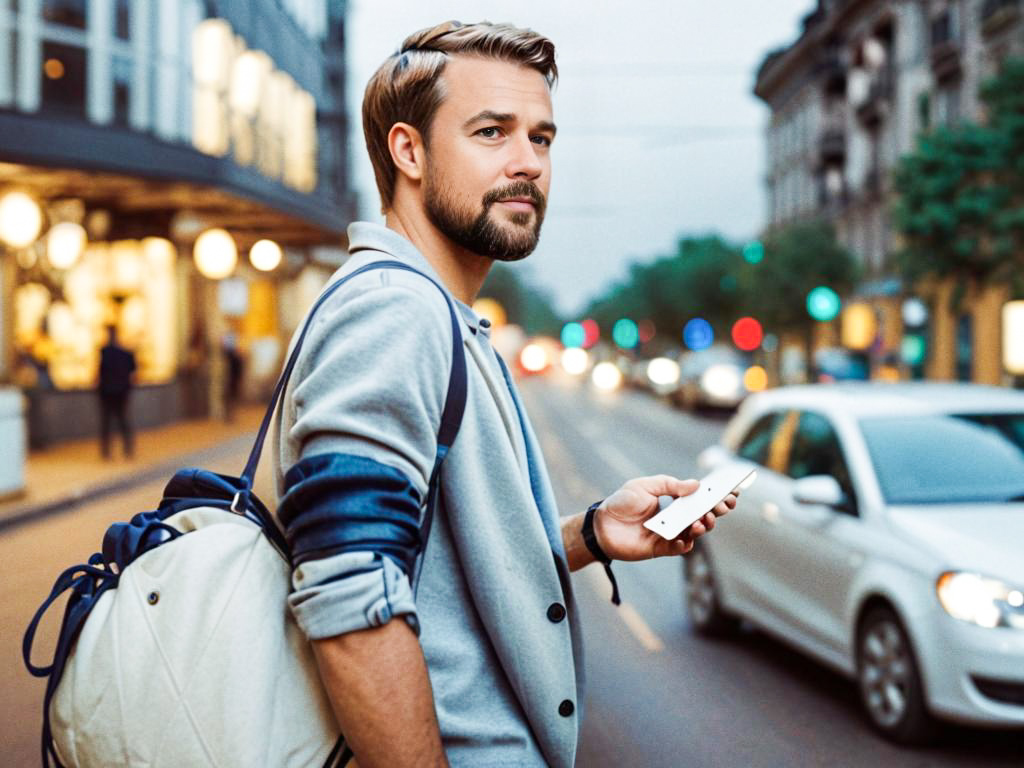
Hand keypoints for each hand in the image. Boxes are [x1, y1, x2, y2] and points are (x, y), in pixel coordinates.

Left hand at [595, 475, 735, 560]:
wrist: (601, 524)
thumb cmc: (622, 503)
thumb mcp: (645, 486)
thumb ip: (669, 485)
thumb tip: (695, 484)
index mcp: (674, 502)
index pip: (700, 499)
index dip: (717, 496)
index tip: (732, 491)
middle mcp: (676, 518)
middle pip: (703, 516)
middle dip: (717, 511)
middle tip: (723, 506)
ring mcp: (670, 534)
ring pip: (695, 533)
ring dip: (703, 526)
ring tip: (702, 520)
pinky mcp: (661, 548)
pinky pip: (679, 549)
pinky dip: (685, 544)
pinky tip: (686, 537)